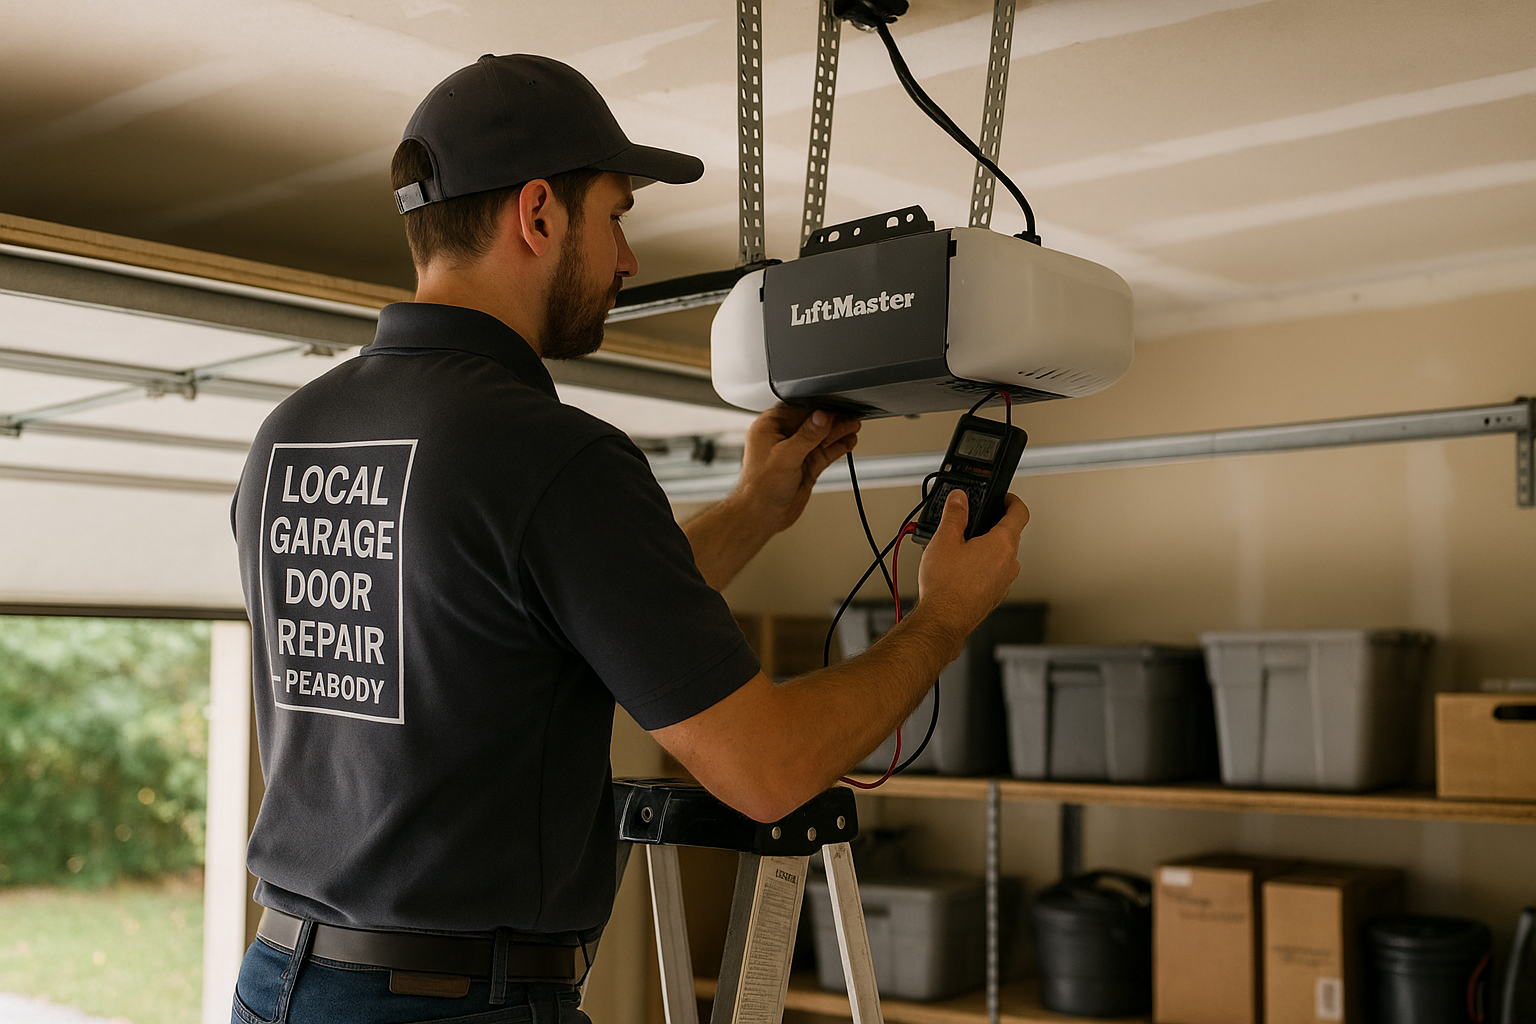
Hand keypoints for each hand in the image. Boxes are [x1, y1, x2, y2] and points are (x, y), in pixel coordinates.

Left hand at [734, 404, 860, 533]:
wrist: (762, 516)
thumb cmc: (760, 488)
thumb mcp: (786, 456)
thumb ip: (807, 436)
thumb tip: (822, 416)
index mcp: (769, 428)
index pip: (798, 410)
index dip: (818, 409)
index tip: (836, 407)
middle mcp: (782, 437)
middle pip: (812, 423)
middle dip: (832, 420)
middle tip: (850, 417)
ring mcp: (795, 453)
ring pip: (821, 437)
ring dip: (838, 432)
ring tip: (854, 426)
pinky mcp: (805, 466)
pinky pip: (824, 452)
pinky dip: (837, 447)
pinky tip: (848, 441)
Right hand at [916, 489, 1029, 635]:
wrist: (943, 621)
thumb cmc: (946, 586)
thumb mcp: (944, 540)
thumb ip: (955, 514)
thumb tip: (960, 498)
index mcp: (1002, 544)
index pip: (1019, 513)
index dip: (1012, 500)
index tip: (1004, 498)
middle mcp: (1010, 563)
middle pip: (1009, 535)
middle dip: (992, 525)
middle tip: (971, 523)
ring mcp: (1005, 581)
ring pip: (1001, 556)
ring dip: (986, 548)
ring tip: (960, 550)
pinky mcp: (996, 595)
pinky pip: (994, 573)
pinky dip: (983, 567)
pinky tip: (961, 571)